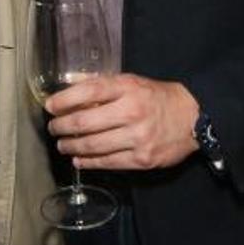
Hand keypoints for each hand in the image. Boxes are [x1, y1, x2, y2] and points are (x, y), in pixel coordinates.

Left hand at [45, 73, 199, 170]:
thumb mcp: (134, 82)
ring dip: (71, 146)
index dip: (64, 99)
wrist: (194, 118)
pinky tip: (78, 159)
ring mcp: (137, 137)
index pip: (89, 92)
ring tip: (62, 144)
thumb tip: (73, 87)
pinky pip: (108, 162)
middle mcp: (132, 112)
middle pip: (85, 122)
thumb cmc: (158, 98)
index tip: (50, 106)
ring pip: (93, 145)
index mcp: (128, 88)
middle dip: (62, 126)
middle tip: (53, 128)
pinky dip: (88, 162)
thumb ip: (105, 85)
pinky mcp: (142, 158)